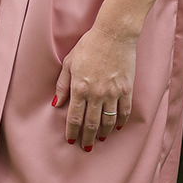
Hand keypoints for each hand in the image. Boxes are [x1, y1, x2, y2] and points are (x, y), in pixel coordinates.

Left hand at [54, 19, 138, 150]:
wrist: (113, 34)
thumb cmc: (88, 46)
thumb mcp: (69, 63)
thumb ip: (62, 85)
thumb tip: (56, 103)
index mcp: (79, 88)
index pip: (74, 117)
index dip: (72, 132)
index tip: (71, 140)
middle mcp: (95, 94)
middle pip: (91, 124)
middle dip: (88, 138)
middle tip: (86, 147)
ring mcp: (112, 93)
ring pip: (108, 121)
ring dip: (104, 133)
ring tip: (101, 140)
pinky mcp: (126, 89)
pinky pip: (124, 111)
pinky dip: (120, 121)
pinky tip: (117, 127)